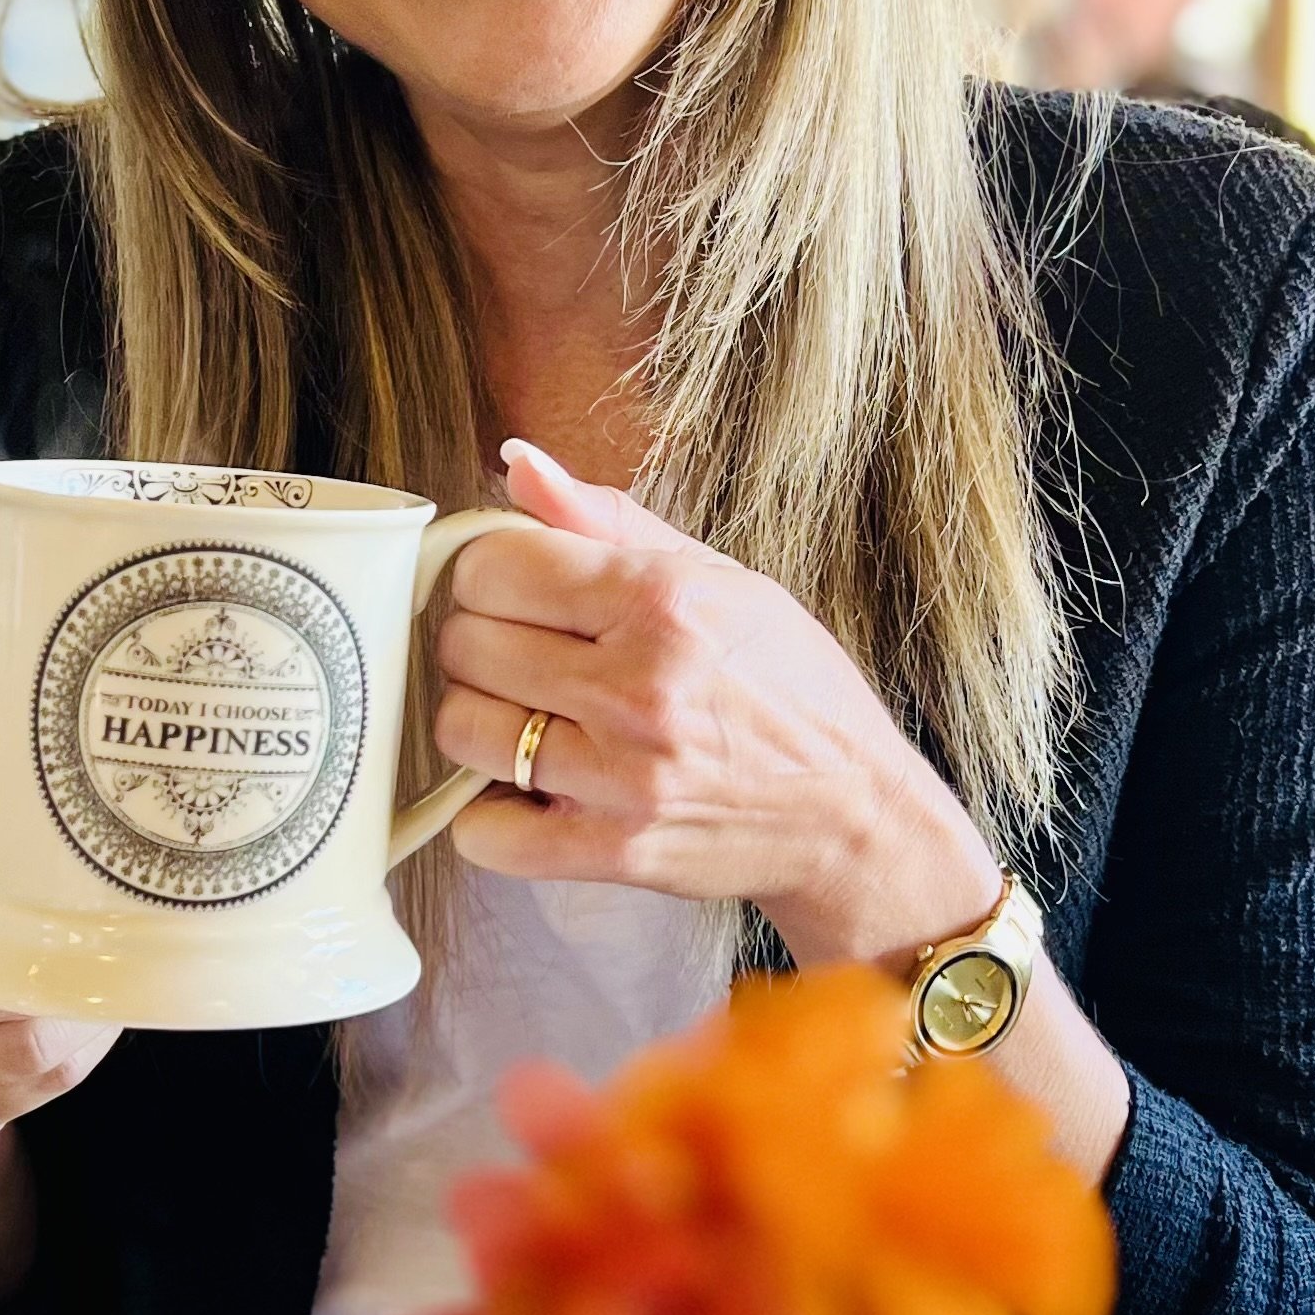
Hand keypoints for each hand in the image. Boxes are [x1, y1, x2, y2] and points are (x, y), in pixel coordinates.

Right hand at [0, 838, 118, 1145]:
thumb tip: (79, 877)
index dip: (0, 966)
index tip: (65, 950)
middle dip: (57, 995)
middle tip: (115, 967)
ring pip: (11, 1070)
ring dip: (73, 1034)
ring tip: (110, 994)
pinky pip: (16, 1101)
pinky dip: (62, 1066)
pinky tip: (82, 1029)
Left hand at [432, 441, 1001, 963]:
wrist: (853, 815)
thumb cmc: (792, 690)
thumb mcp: (721, 577)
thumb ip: (607, 519)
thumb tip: (517, 463)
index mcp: (662, 600)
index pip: (493, 566)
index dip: (488, 574)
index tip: (512, 592)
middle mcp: (638, 685)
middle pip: (466, 643)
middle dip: (481, 643)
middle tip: (525, 657)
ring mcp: (622, 775)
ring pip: (461, 729)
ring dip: (481, 721)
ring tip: (528, 719)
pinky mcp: (612, 851)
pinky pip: (482, 831)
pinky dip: (490, 813)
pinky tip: (533, 790)